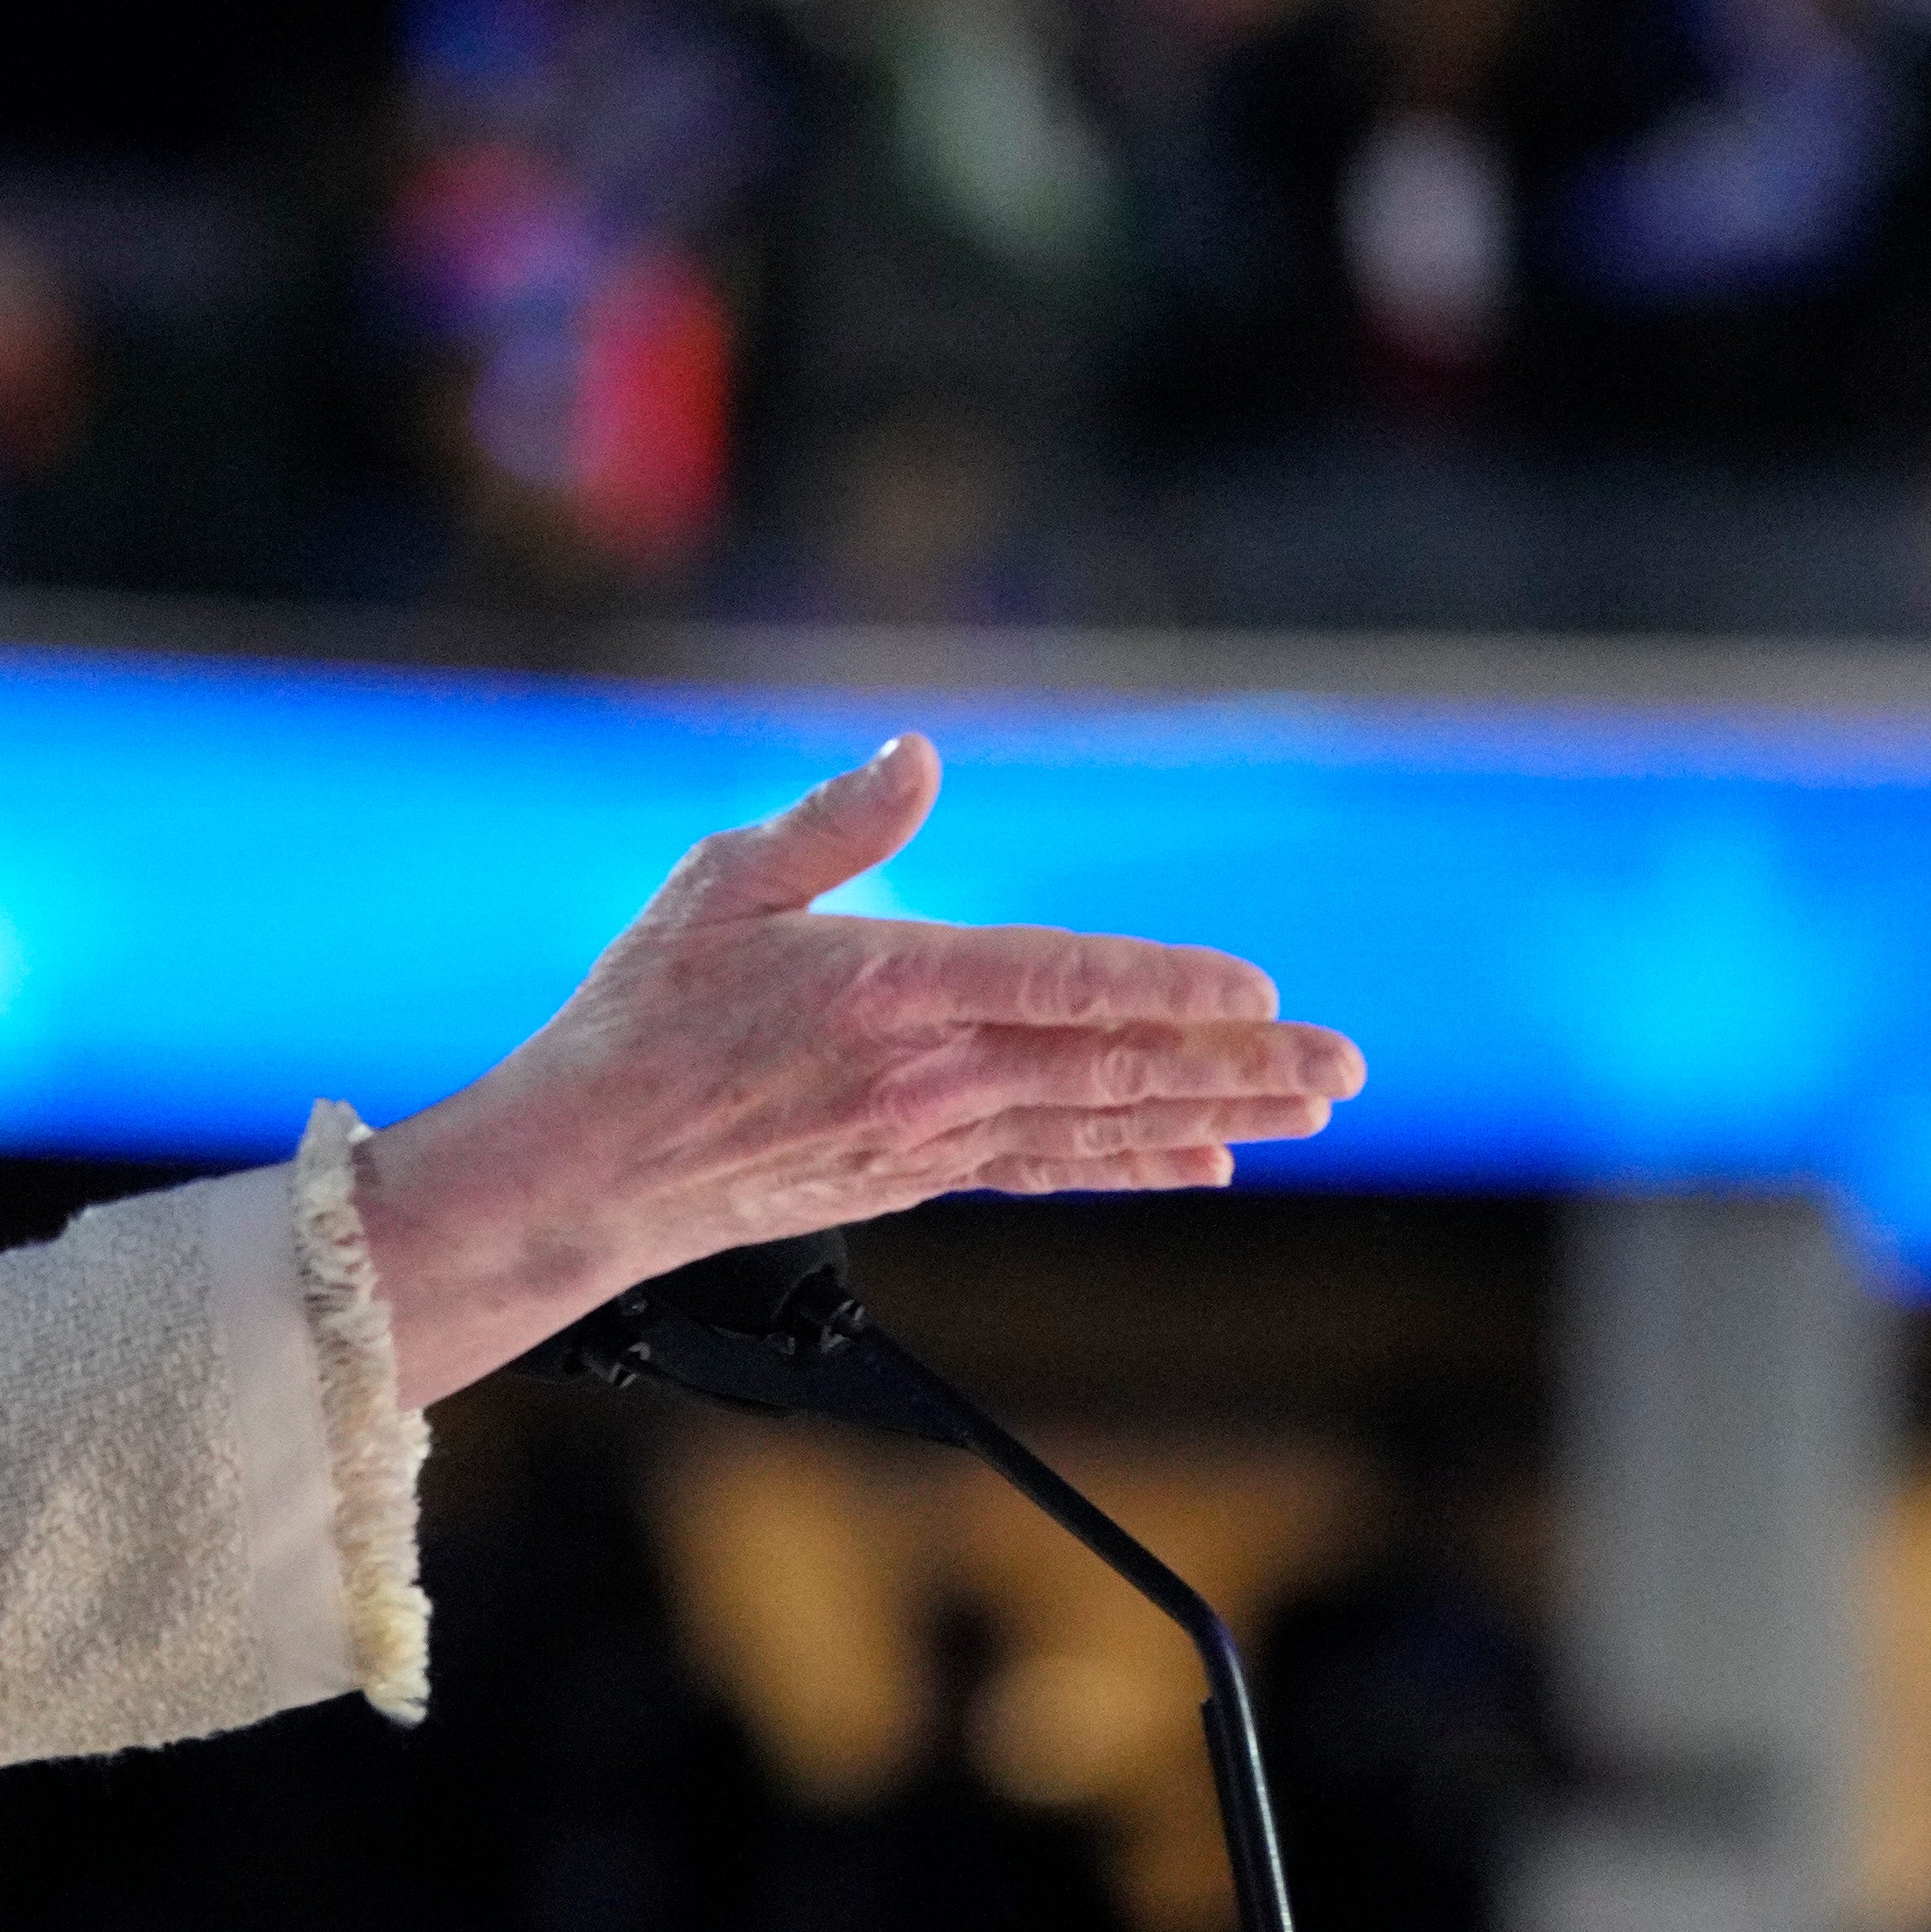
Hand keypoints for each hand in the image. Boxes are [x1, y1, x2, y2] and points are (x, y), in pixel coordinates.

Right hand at [348, 734, 1362, 1405]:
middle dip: (1238, 1065)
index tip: (1259, 989)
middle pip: (1110, 1067)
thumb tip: (920, 751)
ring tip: (1309, 1110)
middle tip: (1344, 1065)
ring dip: (1215, 1115)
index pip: (1057, 982)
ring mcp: (927, 1138)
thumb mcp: (717, 885)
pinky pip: (1048, 1169)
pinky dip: (1132, 1164)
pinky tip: (1203, 1163)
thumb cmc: (640, 1017)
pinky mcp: (914, 1180)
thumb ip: (833, 822)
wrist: (587, 1170)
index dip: (1166, 986)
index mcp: (884, 987)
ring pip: (1099, 1124)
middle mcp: (925, 1075)